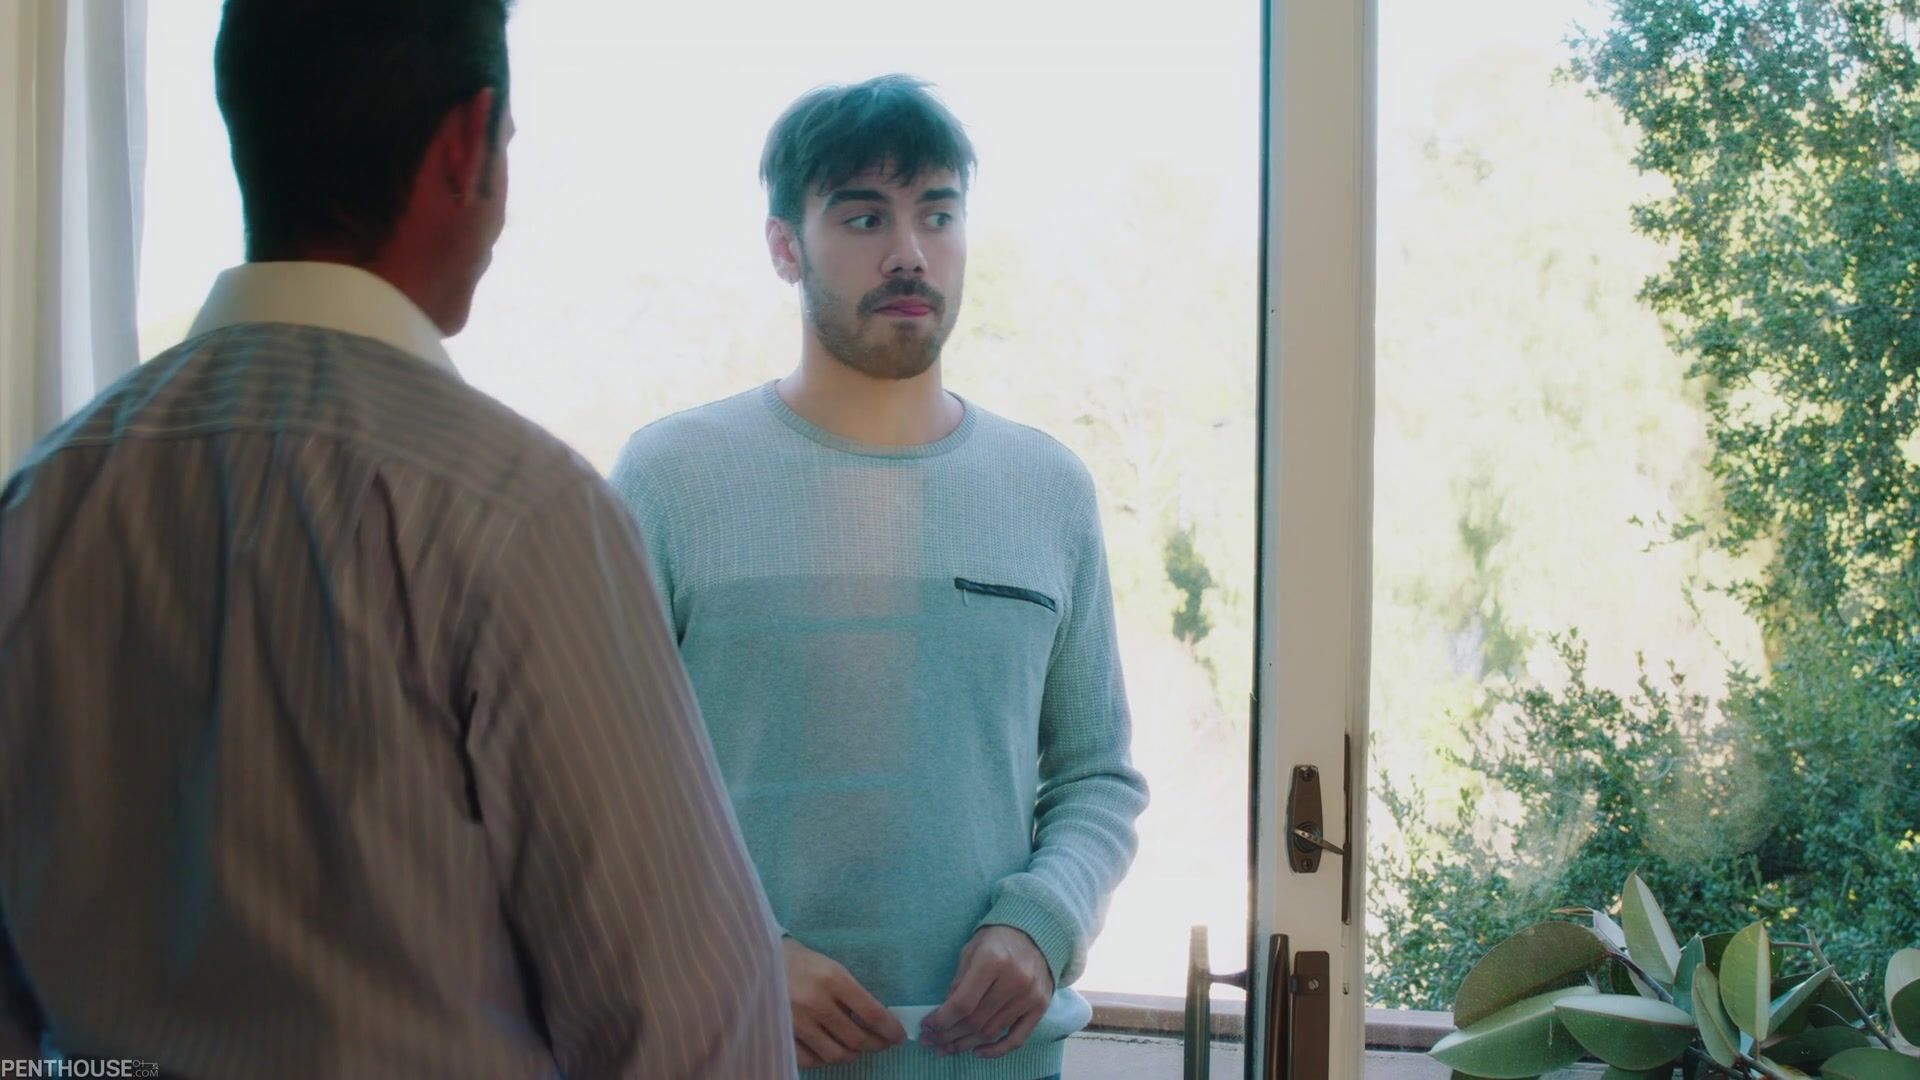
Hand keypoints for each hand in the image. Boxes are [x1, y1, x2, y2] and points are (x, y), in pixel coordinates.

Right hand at [782, 936, 907, 1067]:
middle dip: (876, 1045)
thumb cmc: (801, 962)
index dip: (891, 1030)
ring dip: (852, 1054)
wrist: (758, 960)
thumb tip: (876, 1021)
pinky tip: (829, 1050)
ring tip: (856, 1049)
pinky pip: (810, 1060)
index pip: (873, 1014)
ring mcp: (797, 1022)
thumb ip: (851, 993)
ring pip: (835, 1054)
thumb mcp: (831, 967)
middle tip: (881, 1044)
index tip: (898, 1036)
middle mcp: (816, 1002)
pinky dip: (824, 1059)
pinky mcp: (781, 1035)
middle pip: (857, 1038)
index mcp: (834, 979)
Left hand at [920, 925, 1054, 1058]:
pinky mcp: (1040, 1007)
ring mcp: (1030, 996)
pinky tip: (977, 1052)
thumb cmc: (996, 940)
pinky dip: (996, 1050)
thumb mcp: (970, 952)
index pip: (963, 1004)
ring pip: (992, 1032)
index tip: (926, 1027)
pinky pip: (1017, 1038)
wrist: (1035, 934)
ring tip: (947, 1048)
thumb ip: (958, 983)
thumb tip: (943, 1015)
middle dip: (948, 1035)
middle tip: (931, 1041)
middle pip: (976, 1021)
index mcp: (993, 961)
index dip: (941, 1021)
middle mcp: (1015, 980)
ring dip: (966, 1044)